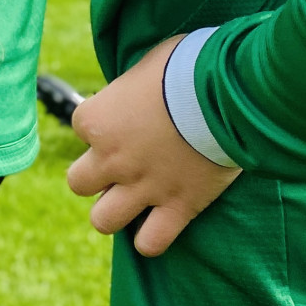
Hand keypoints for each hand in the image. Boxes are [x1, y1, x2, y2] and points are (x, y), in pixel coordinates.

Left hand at [66, 36, 240, 256]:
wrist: (227, 91)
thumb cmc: (187, 65)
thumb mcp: (147, 62)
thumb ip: (131, 85)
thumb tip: (134, 88)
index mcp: (98, 119)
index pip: (80, 127)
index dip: (103, 121)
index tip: (125, 114)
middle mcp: (112, 158)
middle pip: (78, 182)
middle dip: (96, 174)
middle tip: (122, 162)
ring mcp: (143, 187)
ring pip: (103, 220)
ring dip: (115, 210)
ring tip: (136, 196)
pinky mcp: (178, 206)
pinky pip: (151, 243)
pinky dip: (152, 238)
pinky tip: (161, 221)